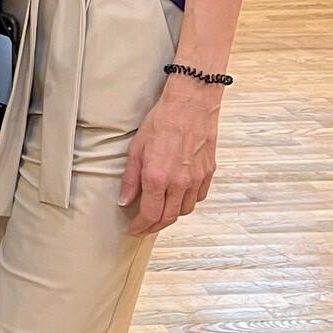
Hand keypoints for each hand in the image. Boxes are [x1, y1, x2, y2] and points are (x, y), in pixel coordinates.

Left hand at [118, 79, 219, 234]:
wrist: (191, 104)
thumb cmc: (162, 121)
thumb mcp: (136, 148)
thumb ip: (130, 178)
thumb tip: (125, 200)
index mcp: (158, 177)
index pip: (150, 214)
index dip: (141, 226)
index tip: (135, 228)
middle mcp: (179, 183)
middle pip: (168, 218)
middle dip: (154, 226)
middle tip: (145, 226)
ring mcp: (196, 179)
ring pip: (185, 210)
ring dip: (171, 215)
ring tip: (161, 211)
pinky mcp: (208, 172)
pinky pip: (199, 197)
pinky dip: (188, 202)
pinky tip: (179, 197)